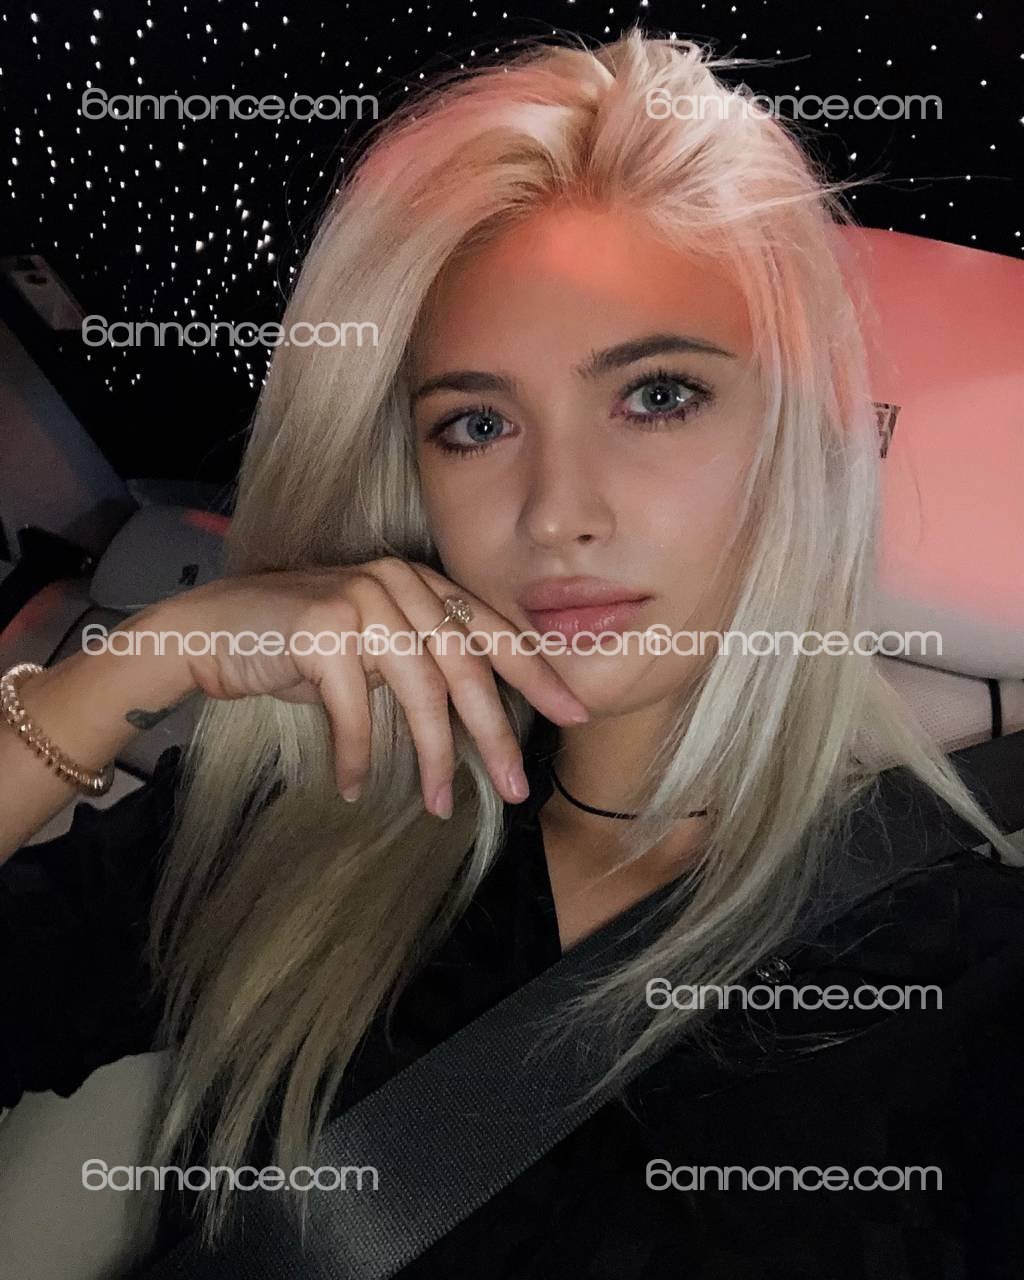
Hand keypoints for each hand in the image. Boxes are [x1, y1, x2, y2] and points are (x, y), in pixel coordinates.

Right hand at [161, 557, 588, 816]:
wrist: (210, 632)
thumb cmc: (298, 647)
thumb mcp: (374, 650)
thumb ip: (423, 667)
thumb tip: (481, 724)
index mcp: (420, 583)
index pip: (492, 631)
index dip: (536, 675)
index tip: (574, 714)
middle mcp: (398, 582)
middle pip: (466, 668)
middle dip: (495, 735)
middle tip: (515, 789)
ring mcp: (361, 599)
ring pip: (420, 693)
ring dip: (434, 759)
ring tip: (441, 804)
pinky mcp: (322, 627)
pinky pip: (355, 710)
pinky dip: (357, 756)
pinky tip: (352, 788)